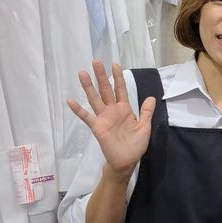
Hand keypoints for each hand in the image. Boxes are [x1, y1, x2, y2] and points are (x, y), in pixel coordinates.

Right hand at [66, 60, 154, 179]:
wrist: (127, 161)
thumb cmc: (136, 145)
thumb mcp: (144, 127)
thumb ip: (146, 112)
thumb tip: (151, 97)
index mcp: (125, 109)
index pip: (120, 89)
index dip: (118, 77)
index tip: (114, 64)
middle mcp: (113, 110)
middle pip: (106, 89)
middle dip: (101, 76)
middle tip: (95, 61)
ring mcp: (103, 118)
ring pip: (95, 99)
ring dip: (88, 87)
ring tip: (82, 73)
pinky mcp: (97, 127)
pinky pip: (86, 117)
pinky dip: (78, 110)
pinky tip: (70, 101)